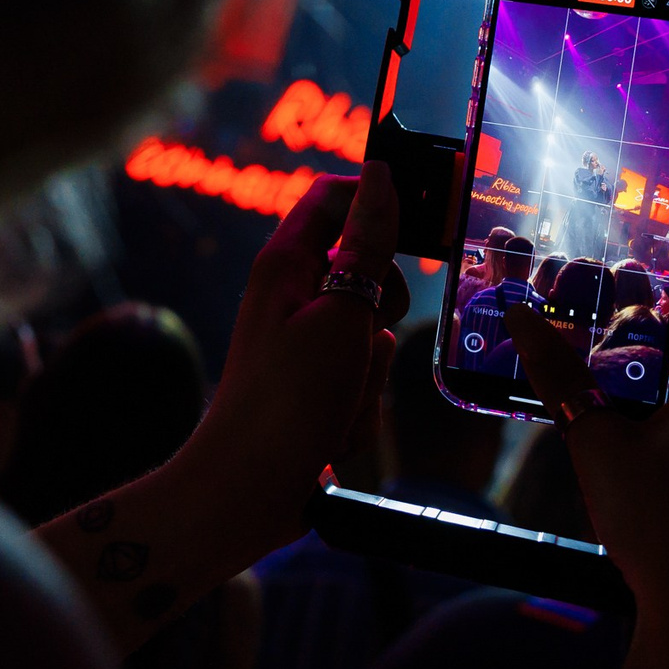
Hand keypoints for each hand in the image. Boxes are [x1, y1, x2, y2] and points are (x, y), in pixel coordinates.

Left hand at [179, 166, 409, 551]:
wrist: (248, 492)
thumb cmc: (288, 400)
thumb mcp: (342, 316)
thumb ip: (369, 247)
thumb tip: (382, 175)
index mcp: (286, 264)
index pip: (333, 197)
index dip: (377, 200)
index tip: (421, 227)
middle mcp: (292, 299)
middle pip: (368, 274)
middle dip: (382, 317)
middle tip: (361, 342)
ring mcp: (303, 347)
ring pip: (372, 339)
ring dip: (369, 377)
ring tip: (336, 403)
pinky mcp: (314, 390)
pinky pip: (361, 384)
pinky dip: (357, 411)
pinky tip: (330, 434)